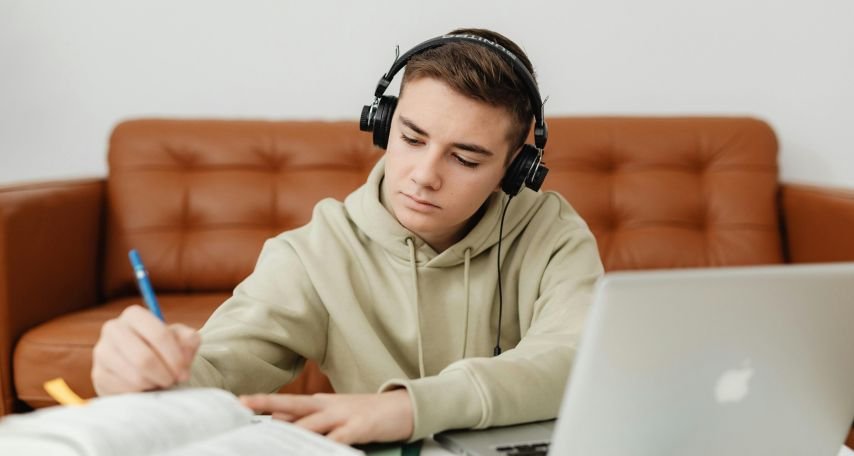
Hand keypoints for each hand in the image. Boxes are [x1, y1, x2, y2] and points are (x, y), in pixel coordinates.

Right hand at [91, 305, 199, 395]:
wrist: (145, 366)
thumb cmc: (165, 350)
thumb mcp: (181, 340)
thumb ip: (189, 339)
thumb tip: (189, 343)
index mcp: (134, 315)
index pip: (159, 335)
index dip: (176, 357)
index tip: (184, 371)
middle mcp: (113, 329)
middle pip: (144, 359)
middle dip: (165, 374)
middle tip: (174, 380)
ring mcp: (102, 352)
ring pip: (135, 376)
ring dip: (154, 383)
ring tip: (161, 381)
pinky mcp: (98, 375)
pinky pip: (125, 390)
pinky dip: (142, 392)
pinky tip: (146, 387)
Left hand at [239, 390, 413, 443]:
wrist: (404, 407)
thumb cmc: (367, 414)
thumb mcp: (336, 414)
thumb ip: (311, 420)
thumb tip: (279, 423)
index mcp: (321, 403)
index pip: (287, 404)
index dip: (263, 403)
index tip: (239, 403)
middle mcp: (328, 406)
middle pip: (292, 404)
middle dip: (266, 404)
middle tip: (243, 404)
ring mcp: (344, 415)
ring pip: (311, 423)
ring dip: (290, 431)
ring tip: (270, 440)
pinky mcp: (360, 426)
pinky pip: (340, 438)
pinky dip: (328, 445)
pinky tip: (320, 450)